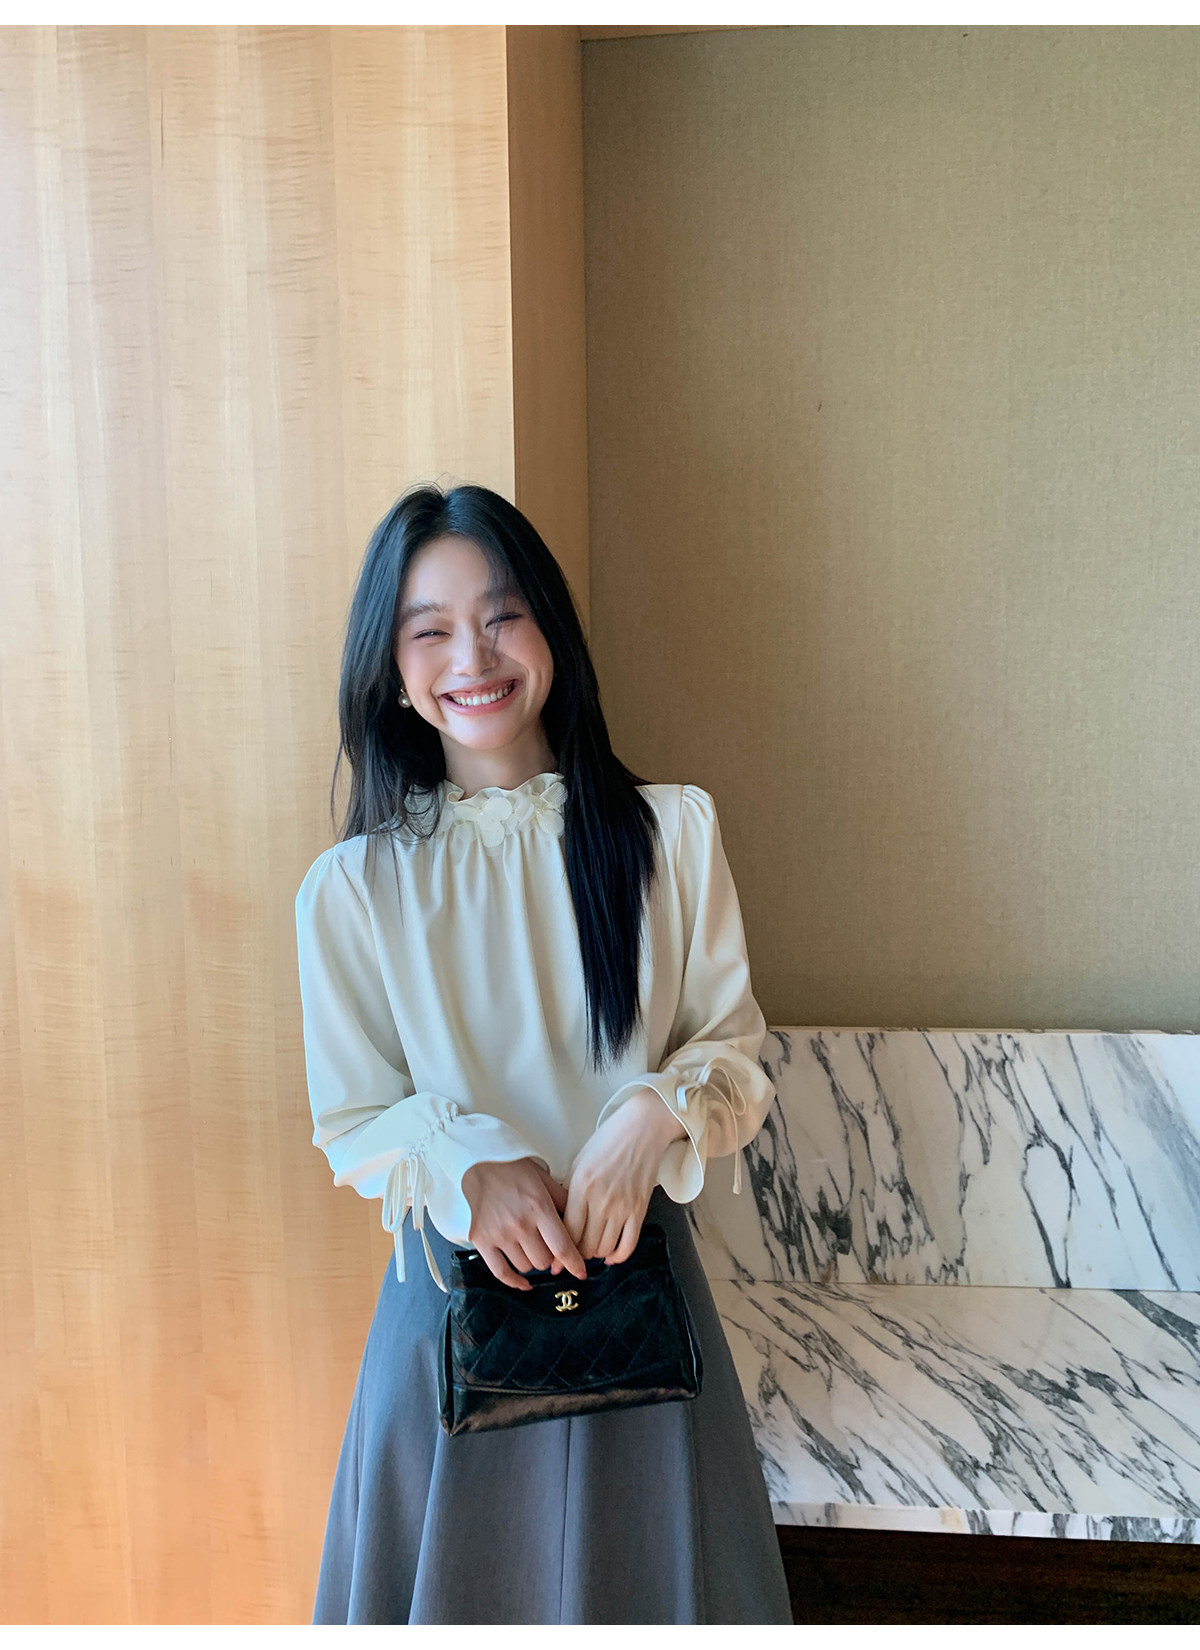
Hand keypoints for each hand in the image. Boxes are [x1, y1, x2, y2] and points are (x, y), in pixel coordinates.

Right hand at [461, 1157, 587, 1290]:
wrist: (476, 1160)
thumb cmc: (511, 1166)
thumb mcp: (543, 1178)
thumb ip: (562, 1200)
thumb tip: (582, 1218)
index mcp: (539, 1208)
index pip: (563, 1247)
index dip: (575, 1264)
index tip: (582, 1272)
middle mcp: (520, 1225)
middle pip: (545, 1261)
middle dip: (551, 1256)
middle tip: (547, 1245)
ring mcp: (499, 1234)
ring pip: (526, 1267)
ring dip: (532, 1261)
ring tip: (530, 1247)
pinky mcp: (481, 1240)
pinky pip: (501, 1272)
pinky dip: (514, 1281)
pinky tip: (524, 1282)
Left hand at [563, 1089, 687, 1265]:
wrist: (642, 1128)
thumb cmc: (607, 1141)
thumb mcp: (579, 1162)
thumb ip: (570, 1191)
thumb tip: (561, 1219)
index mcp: (580, 1187)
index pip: (567, 1232)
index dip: (560, 1252)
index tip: (555, 1263)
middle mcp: (600, 1200)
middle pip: (585, 1245)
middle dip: (576, 1256)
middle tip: (573, 1258)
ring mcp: (622, 1206)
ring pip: (605, 1248)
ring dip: (596, 1254)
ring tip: (591, 1251)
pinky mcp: (640, 1209)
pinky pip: (628, 1244)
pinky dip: (618, 1256)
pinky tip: (611, 1256)